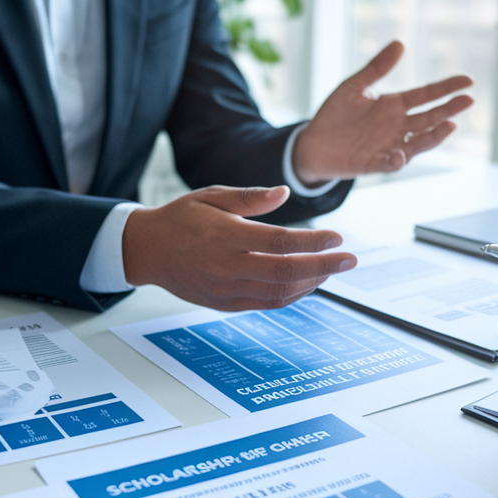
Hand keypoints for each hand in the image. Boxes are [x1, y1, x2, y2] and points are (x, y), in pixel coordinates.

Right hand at [123, 185, 355, 311]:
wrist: (147, 251)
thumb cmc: (181, 218)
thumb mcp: (211, 195)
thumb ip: (250, 197)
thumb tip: (284, 193)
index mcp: (224, 236)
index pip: (279, 242)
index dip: (312, 242)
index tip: (337, 237)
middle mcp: (226, 267)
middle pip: (285, 272)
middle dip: (323, 267)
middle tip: (350, 260)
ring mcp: (225, 290)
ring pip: (279, 293)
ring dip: (311, 283)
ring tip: (331, 269)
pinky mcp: (224, 304)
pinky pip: (266, 303)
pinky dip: (292, 295)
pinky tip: (307, 282)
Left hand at [293, 41, 473, 183]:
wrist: (312, 142)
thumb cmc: (335, 115)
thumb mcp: (354, 86)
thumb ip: (376, 68)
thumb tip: (400, 43)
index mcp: (394, 106)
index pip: (427, 95)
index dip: (447, 88)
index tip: (468, 80)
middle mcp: (397, 127)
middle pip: (429, 118)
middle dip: (449, 110)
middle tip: (468, 101)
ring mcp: (388, 146)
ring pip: (418, 143)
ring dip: (434, 136)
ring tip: (450, 126)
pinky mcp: (372, 163)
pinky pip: (389, 164)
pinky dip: (396, 160)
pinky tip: (401, 154)